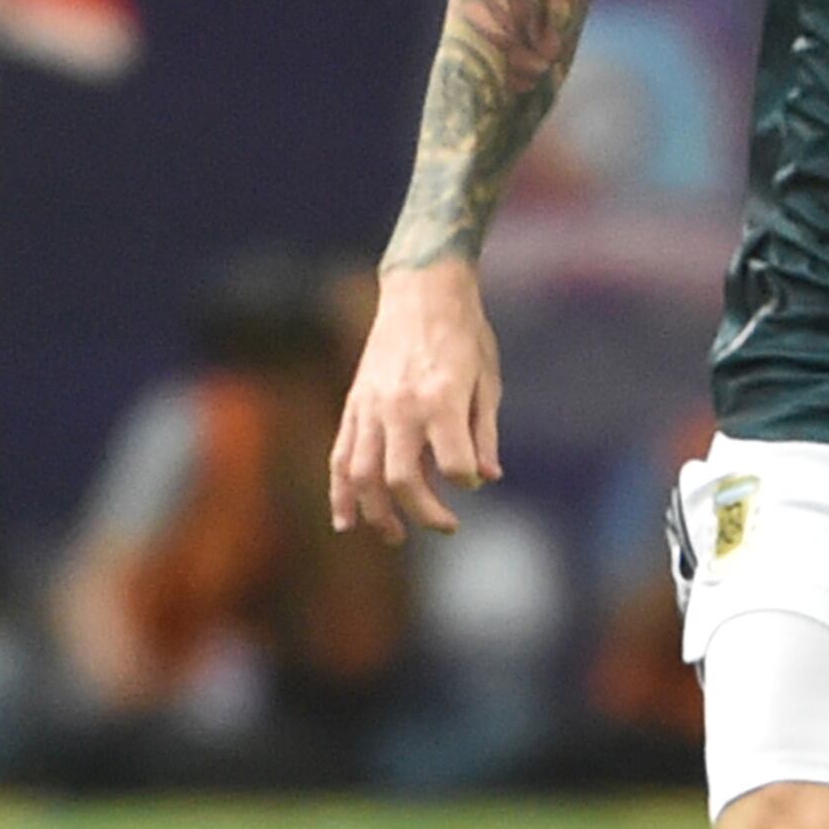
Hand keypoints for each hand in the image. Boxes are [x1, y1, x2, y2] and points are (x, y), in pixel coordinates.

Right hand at [328, 257, 500, 540]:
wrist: (422, 292)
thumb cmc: (466, 334)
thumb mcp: (489, 379)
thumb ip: (484, 433)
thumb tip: (487, 478)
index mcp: (441, 399)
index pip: (454, 464)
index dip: (467, 479)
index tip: (475, 479)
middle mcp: (400, 407)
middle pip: (401, 479)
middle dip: (423, 512)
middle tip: (448, 527)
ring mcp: (370, 407)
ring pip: (362, 474)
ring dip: (376, 512)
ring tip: (394, 536)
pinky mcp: (353, 405)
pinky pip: (340, 456)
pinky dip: (341, 491)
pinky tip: (346, 521)